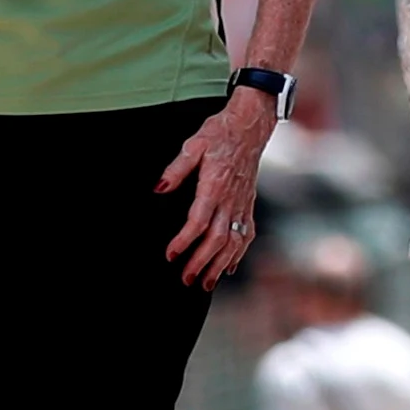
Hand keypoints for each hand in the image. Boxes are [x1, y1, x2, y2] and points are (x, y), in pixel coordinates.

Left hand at [161, 92, 276, 284]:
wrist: (251, 126)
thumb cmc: (219, 133)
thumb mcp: (193, 144)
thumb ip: (176, 169)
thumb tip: (158, 188)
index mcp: (215, 184)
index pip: (199, 220)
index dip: (184, 240)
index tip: (170, 254)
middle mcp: (231, 199)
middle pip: (217, 238)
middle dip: (201, 261)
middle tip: (186, 279)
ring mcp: (242, 204)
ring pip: (234, 242)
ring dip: (219, 265)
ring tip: (205, 283)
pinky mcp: (249, 205)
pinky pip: (246, 234)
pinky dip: (238, 254)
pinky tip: (228, 267)